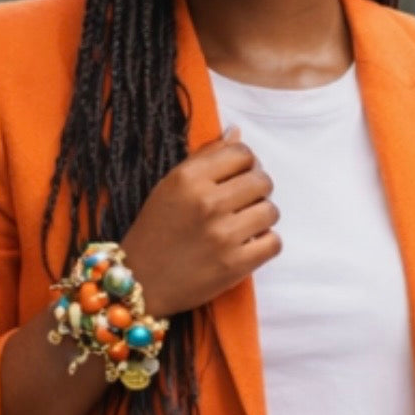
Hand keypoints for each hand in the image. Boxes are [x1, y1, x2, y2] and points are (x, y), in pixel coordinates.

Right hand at [120, 127, 280, 317]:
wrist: (141, 281)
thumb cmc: (156, 229)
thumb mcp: (170, 185)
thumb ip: (205, 157)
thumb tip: (237, 132)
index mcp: (189, 178)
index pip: (242, 153)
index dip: (245, 163)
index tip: (238, 175)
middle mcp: (207, 203)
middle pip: (262, 180)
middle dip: (257, 188)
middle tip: (243, 201)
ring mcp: (222, 235)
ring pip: (271, 211)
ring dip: (261, 216)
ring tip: (244, 224)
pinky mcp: (234, 265)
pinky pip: (274, 242)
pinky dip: (265, 243)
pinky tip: (248, 244)